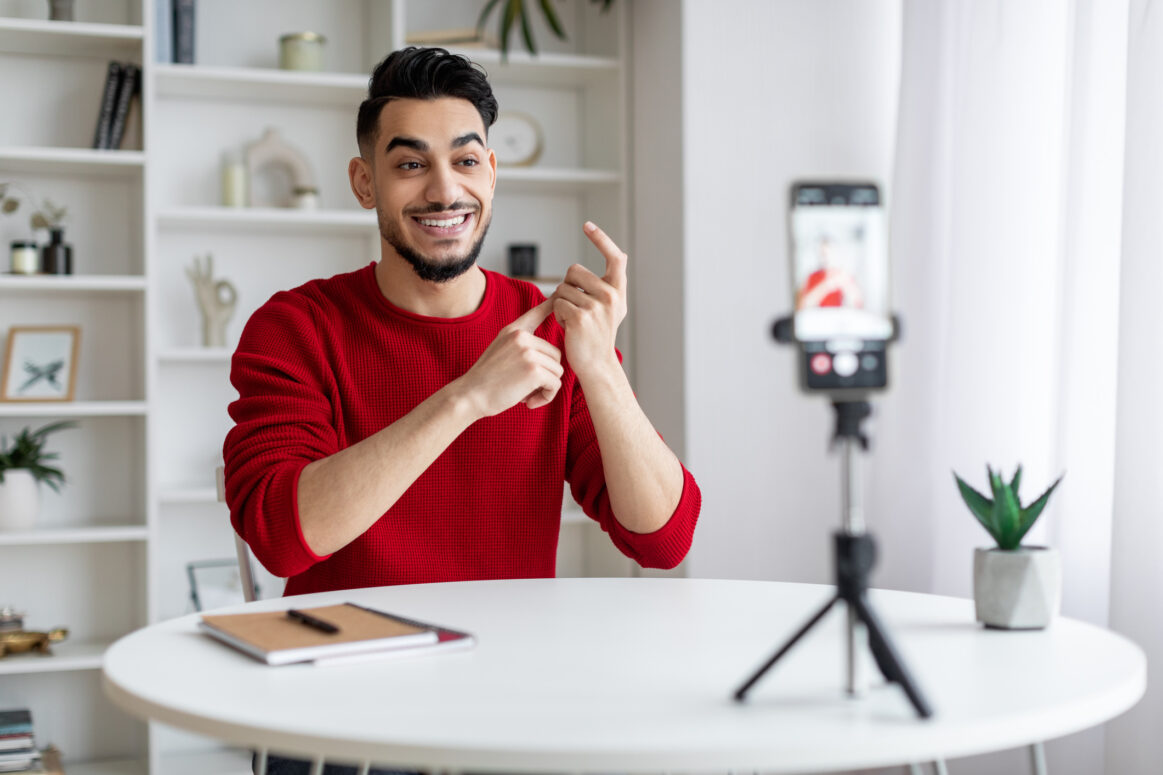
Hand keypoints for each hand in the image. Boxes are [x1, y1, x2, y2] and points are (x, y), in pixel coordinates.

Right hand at [454, 299, 563, 417]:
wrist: (469, 396)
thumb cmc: (485, 381)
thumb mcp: (500, 352)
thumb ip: (519, 346)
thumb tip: (546, 354)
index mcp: (512, 331)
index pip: (535, 314)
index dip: (549, 305)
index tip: (558, 293)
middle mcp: (521, 337)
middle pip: (556, 355)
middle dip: (546, 374)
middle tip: (527, 388)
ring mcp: (528, 352)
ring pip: (557, 370)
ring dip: (546, 387)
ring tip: (527, 395)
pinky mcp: (534, 370)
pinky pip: (555, 384)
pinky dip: (546, 396)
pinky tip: (530, 402)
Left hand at [550, 221, 627, 381]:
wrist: (596, 364)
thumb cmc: (598, 334)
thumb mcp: (612, 307)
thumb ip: (612, 283)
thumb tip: (620, 254)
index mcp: (618, 290)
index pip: (615, 257)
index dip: (601, 239)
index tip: (588, 225)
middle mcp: (611, 296)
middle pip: (574, 270)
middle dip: (567, 285)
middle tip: (575, 306)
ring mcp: (596, 307)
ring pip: (562, 288)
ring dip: (560, 302)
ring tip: (572, 319)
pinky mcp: (580, 317)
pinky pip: (556, 302)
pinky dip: (556, 314)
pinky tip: (567, 326)